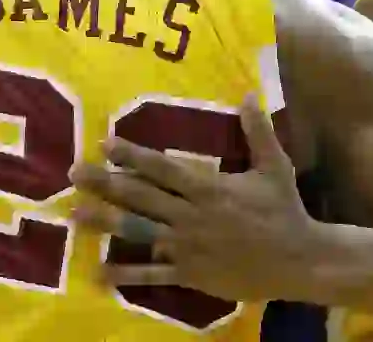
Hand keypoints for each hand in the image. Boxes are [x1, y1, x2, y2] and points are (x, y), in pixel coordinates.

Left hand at [71, 96, 318, 302]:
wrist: (299, 261)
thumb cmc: (285, 210)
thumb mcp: (275, 167)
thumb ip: (258, 132)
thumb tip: (249, 94)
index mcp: (209, 188)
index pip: (163, 169)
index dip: (133, 156)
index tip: (105, 144)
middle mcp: (192, 216)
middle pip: (141, 197)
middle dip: (105, 184)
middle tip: (73, 173)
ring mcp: (187, 247)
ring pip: (139, 232)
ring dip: (105, 223)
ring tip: (75, 214)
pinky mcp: (190, 274)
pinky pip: (153, 276)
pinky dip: (127, 275)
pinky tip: (100, 272)